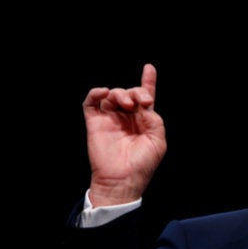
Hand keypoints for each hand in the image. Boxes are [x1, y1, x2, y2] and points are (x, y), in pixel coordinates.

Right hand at [82, 63, 166, 206]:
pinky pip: (91, 102)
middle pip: (130, 93)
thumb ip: (153, 119)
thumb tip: (144, 103)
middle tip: (141, 102)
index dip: (148, 82)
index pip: (145, 98)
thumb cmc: (142, 164)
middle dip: (136, 92)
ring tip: (127, 104)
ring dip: (121, 94)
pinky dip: (96, 93)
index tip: (149, 68)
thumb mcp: (157, 140)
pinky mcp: (95, 123)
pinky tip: (104, 92)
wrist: (122, 180)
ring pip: (112, 95)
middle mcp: (127, 118)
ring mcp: (110, 119)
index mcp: (143, 121)